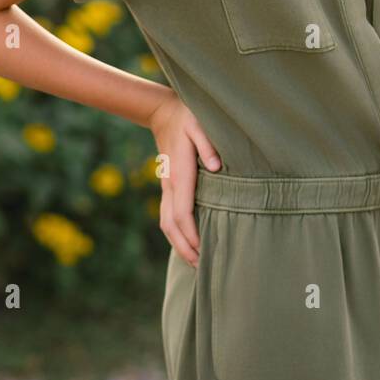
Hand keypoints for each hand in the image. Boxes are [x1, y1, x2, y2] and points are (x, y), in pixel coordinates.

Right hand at [148, 88, 220, 267]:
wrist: (163, 112)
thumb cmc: (187, 117)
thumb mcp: (199, 124)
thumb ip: (208, 144)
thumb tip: (216, 166)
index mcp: (180, 173)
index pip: (183, 211)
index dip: (191, 234)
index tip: (203, 250)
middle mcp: (170, 184)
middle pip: (170, 224)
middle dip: (184, 247)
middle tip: (201, 267)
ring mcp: (166, 186)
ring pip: (166, 222)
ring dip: (178, 243)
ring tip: (195, 261)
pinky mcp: (168, 185)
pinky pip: (168, 214)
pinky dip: (176, 232)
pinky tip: (187, 241)